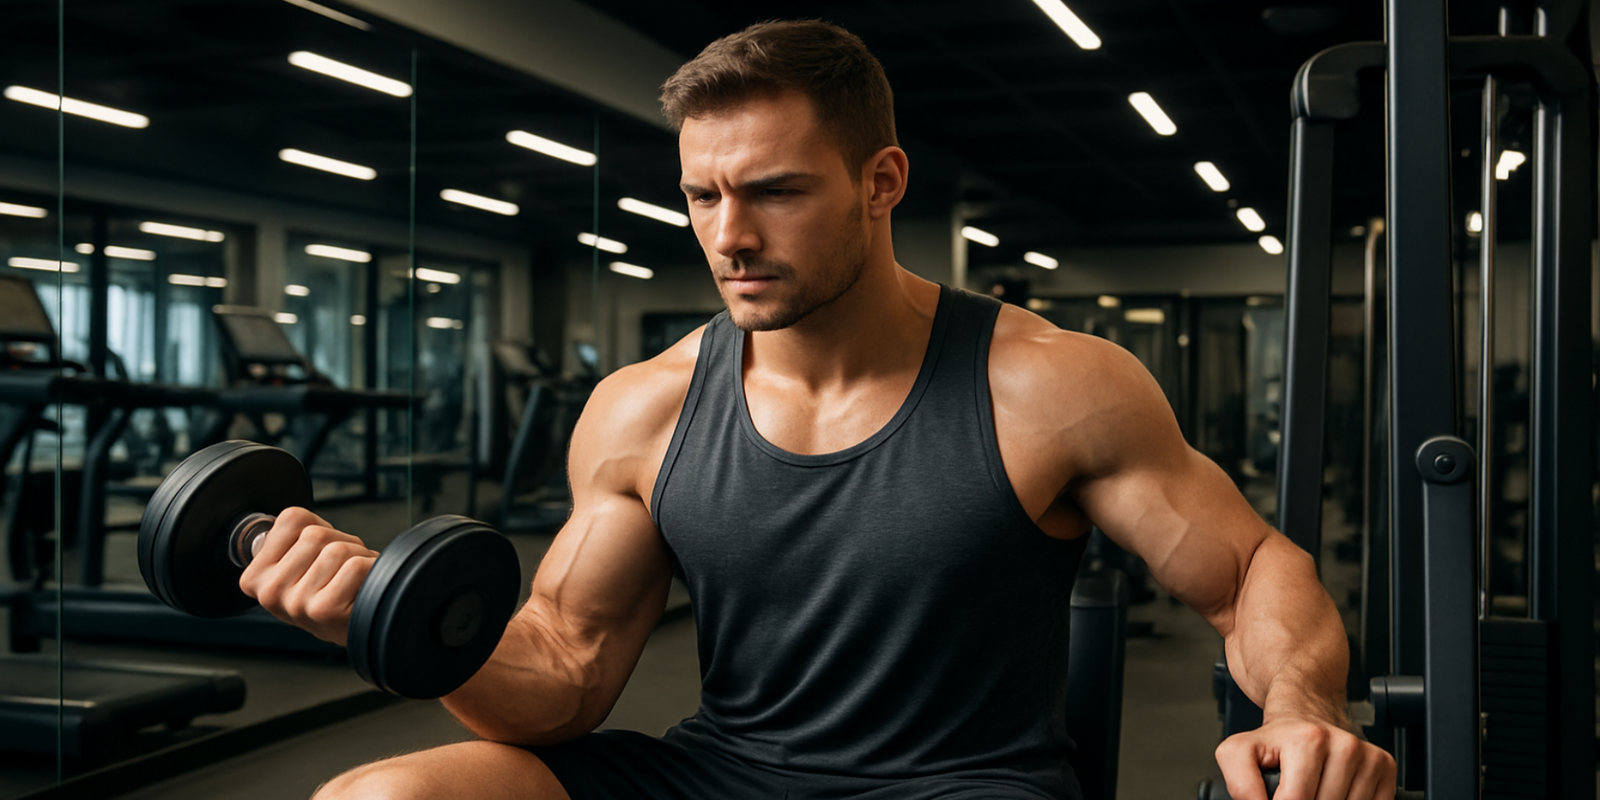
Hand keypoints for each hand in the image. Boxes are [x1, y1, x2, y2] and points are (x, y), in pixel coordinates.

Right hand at [237, 506, 377, 645]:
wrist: (355, 626)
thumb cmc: (330, 590)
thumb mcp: (296, 562)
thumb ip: (290, 537)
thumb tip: (298, 518)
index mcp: (255, 577)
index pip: (292, 518)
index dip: (318, 527)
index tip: (318, 553)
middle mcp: (270, 592)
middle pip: (316, 534)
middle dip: (340, 543)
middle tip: (339, 569)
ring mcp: (295, 603)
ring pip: (337, 550)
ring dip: (357, 557)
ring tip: (350, 579)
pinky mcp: (324, 609)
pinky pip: (355, 566)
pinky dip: (369, 568)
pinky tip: (360, 587)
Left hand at [1215, 716, 1395, 799]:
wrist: (1306, 711)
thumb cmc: (1276, 739)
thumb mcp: (1238, 752)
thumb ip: (1240, 784)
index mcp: (1309, 741)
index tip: (1277, 796)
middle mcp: (1344, 745)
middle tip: (1293, 788)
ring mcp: (1368, 756)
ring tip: (1314, 787)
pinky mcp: (1385, 766)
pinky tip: (1335, 790)